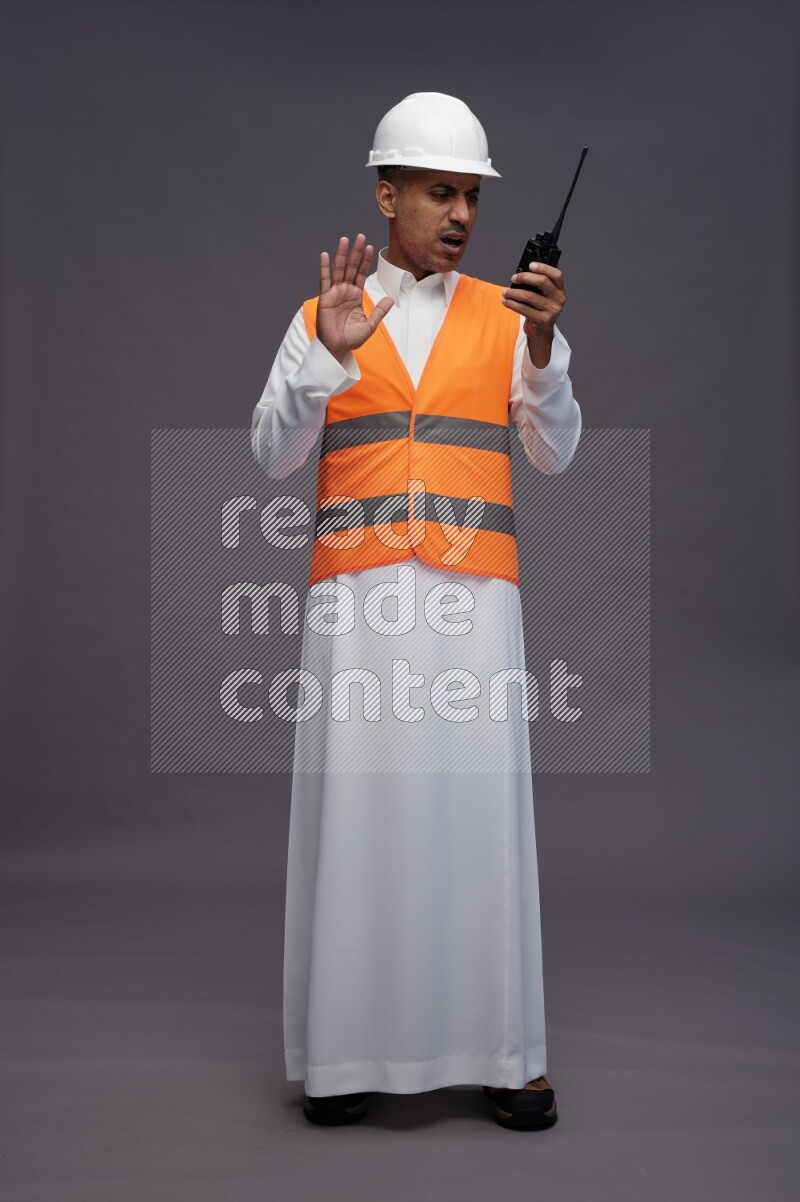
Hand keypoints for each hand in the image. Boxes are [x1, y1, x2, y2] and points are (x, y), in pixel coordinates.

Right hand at [316, 234, 393, 362]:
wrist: (337, 348)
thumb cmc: (351, 338)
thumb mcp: (370, 325)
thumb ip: (379, 311)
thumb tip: (391, 299)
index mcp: (355, 295)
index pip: (361, 274)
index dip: (365, 261)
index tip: (370, 247)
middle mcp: (345, 291)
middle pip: (351, 267)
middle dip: (356, 252)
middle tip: (360, 236)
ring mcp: (334, 293)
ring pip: (339, 270)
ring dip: (342, 255)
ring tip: (345, 240)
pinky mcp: (325, 298)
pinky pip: (325, 280)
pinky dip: (324, 268)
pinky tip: (325, 255)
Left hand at [502, 262, 565, 367]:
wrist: (541, 332)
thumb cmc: (539, 309)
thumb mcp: (543, 295)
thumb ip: (539, 283)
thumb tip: (524, 268)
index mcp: (561, 289)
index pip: (556, 274)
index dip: (544, 267)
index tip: (530, 264)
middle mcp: (560, 299)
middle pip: (543, 282)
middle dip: (525, 277)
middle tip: (513, 278)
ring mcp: (553, 310)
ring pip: (530, 296)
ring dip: (514, 293)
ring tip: (504, 292)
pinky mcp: (543, 320)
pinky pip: (524, 309)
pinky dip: (512, 304)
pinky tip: (506, 302)